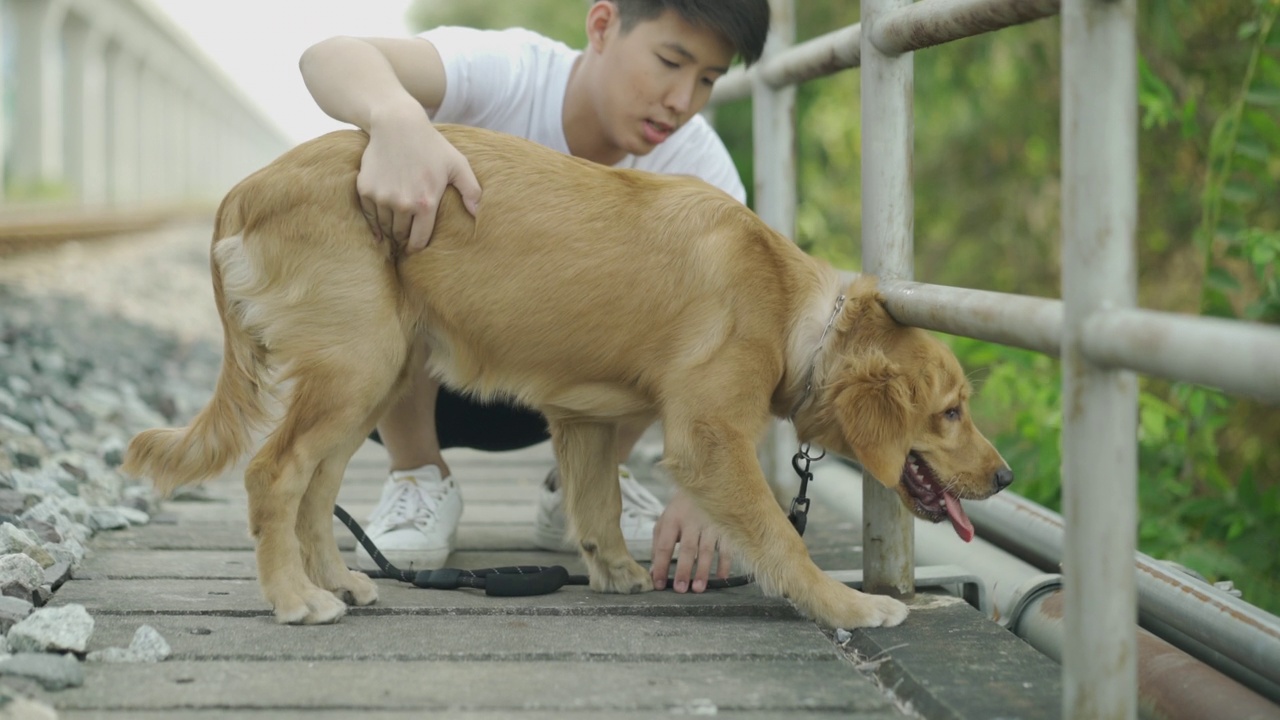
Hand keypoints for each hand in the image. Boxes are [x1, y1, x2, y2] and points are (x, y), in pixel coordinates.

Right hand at [357, 110, 480, 252]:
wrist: (397, 124)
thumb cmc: (431, 145)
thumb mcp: (457, 164)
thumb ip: (471, 190)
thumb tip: (478, 215)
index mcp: (425, 203)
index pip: (418, 240)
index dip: (416, 248)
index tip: (415, 250)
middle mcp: (402, 204)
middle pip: (400, 234)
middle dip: (403, 238)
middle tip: (406, 238)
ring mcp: (382, 197)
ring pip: (384, 226)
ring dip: (389, 229)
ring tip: (394, 228)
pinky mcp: (365, 189)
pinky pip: (369, 214)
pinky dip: (374, 219)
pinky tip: (379, 223)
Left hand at [651, 491, 732, 592]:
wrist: (706, 483)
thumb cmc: (682, 508)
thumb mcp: (665, 521)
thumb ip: (658, 545)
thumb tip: (653, 572)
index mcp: (672, 519)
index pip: (665, 546)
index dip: (661, 566)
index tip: (658, 584)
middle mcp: (691, 520)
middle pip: (687, 548)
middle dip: (684, 570)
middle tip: (680, 589)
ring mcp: (710, 522)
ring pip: (707, 549)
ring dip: (703, 570)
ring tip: (699, 588)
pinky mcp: (726, 525)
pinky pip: (727, 546)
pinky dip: (725, 562)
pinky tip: (721, 577)